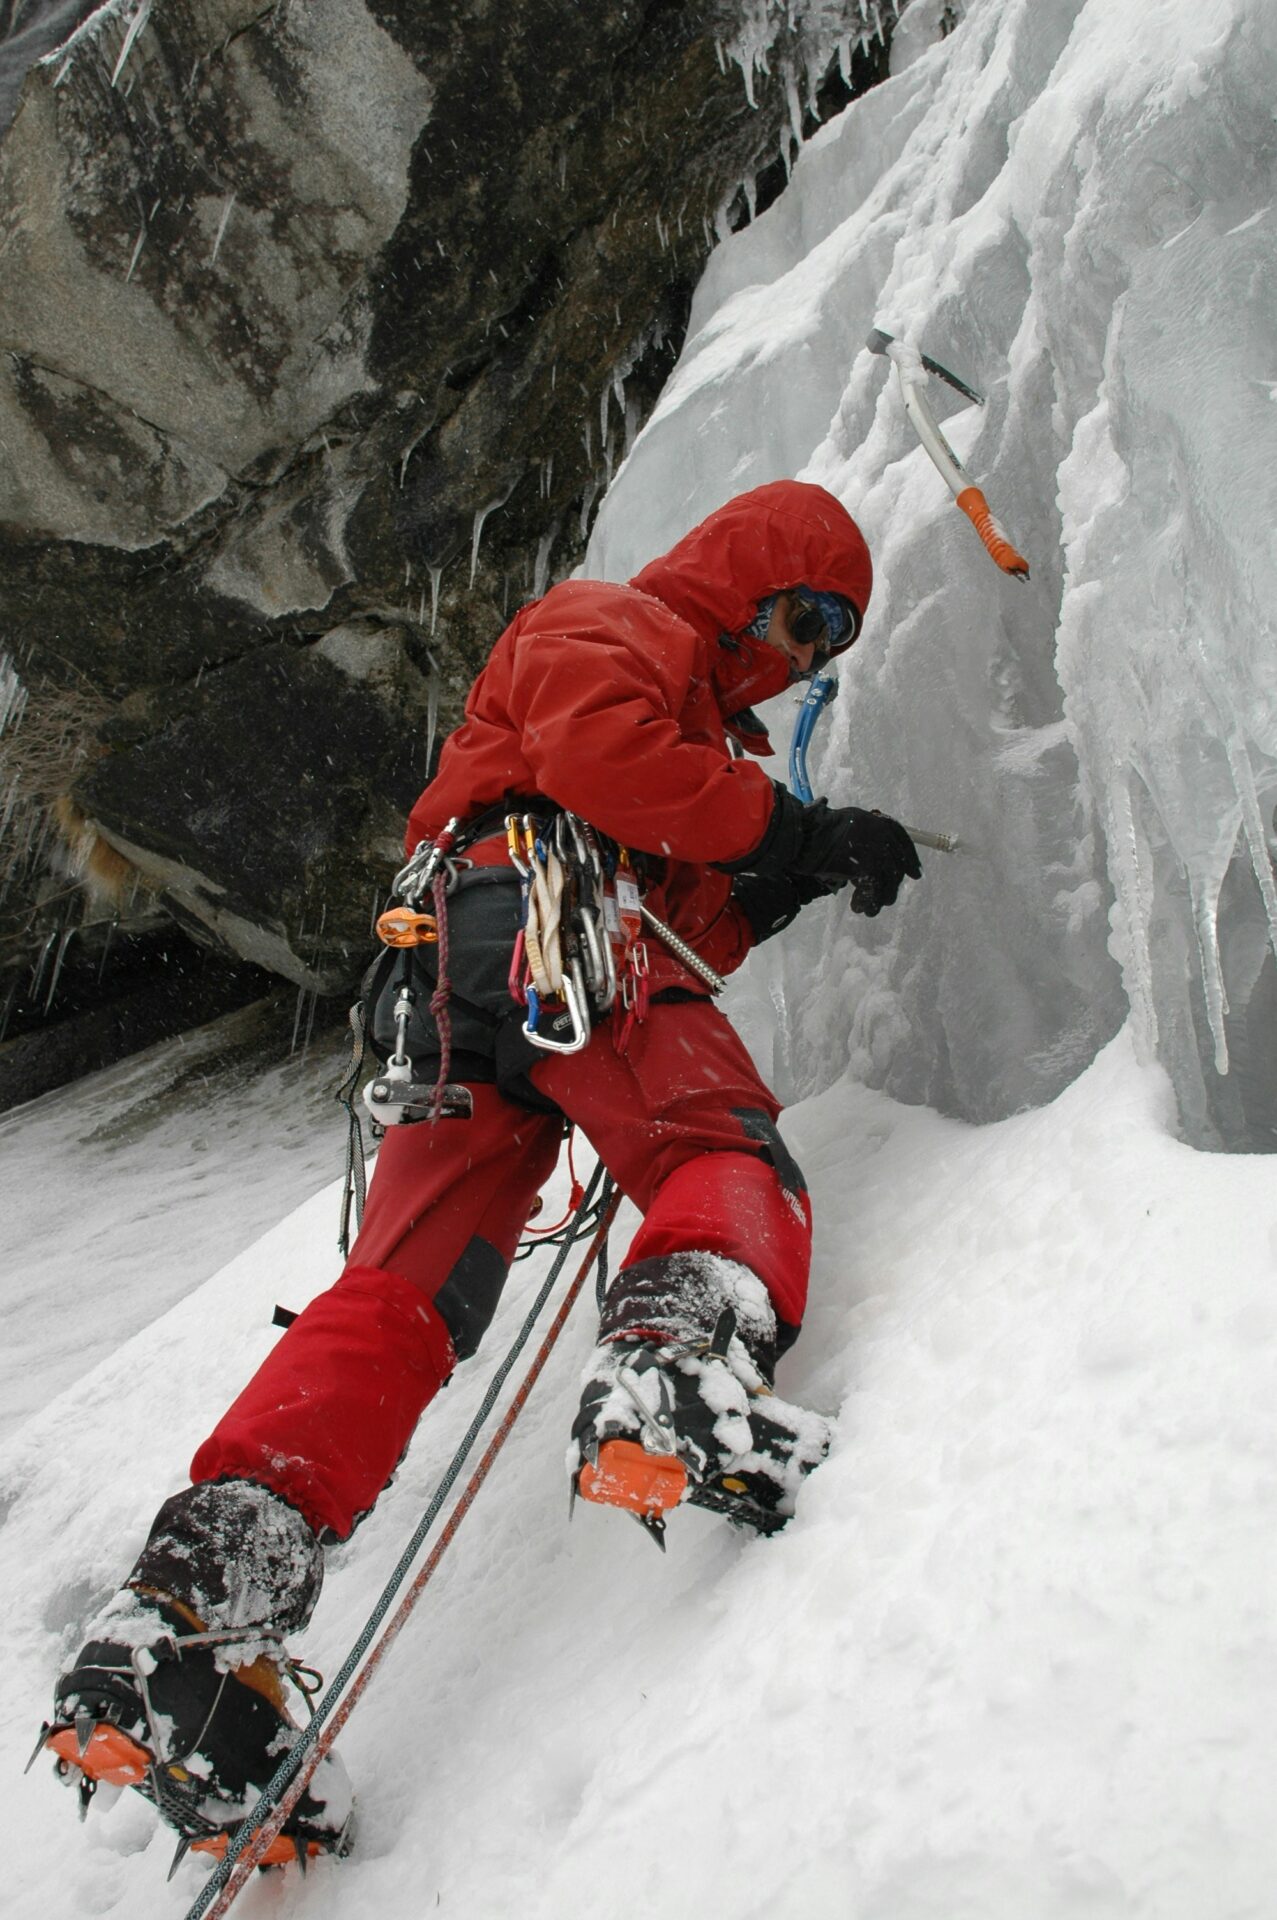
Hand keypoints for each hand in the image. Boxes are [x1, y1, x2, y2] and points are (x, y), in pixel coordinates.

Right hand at [717, 784, 920, 916]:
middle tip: (884, 899)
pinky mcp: (867, 868)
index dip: (910, 859)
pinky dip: (867, 902)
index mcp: (875, 822)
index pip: (902, 839)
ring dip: (879, 898)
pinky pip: (874, 890)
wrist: (804, 838)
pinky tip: (858, 907)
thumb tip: (872, 862)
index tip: (916, 874)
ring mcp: (875, 851)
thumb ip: (862, 840)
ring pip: (888, 881)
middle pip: (897, 865)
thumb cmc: (815, 833)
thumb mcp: (845, 829)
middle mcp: (880, 834)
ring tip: (867, 908)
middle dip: (891, 885)